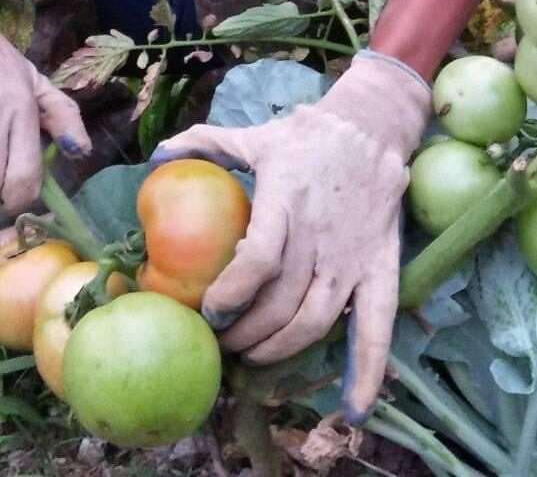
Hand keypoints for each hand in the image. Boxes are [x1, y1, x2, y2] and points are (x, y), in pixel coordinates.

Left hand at [151, 50, 430, 420]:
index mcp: (287, 198)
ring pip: (316, 320)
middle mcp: (321, 233)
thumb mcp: (255, 134)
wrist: (374, 127)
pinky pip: (378, 325)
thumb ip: (205, 143)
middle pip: (281, 302)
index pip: (260, 258)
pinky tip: (353, 409)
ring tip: (252, 356)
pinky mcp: (380, 267)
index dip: (232, 292)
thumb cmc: (307, 135)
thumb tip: (156, 156)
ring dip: (280, 349)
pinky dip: (367, 370)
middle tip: (220, 341)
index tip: (210, 310)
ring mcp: (352, 256)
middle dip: (245, 334)